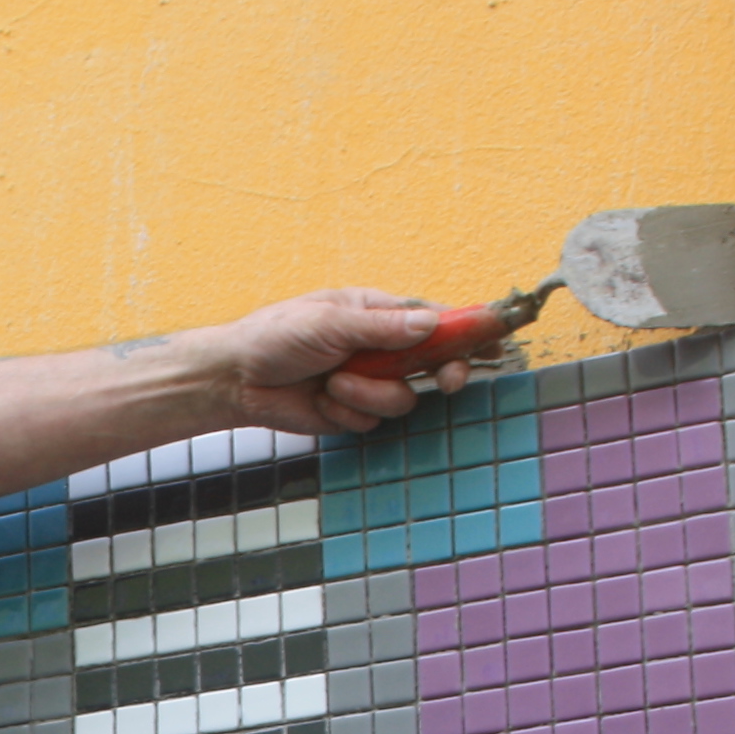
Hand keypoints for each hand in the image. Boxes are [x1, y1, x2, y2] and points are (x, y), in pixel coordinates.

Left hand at [211, 289, 474, 436]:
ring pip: (403, 399)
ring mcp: (370, 381)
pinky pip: (373, 420)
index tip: (497, 340)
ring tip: (333, 383)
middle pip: (435, 363)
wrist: (237, 378)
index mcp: (379, 313)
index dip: (469, 331)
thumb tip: (431, 323)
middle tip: (444, 381)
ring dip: (369, 395)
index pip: (436, 320)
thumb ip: (381, 327)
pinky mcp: (355, 411)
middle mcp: (381, 347)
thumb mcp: (329, 322)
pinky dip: (347, 414)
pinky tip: (322, 400)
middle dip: (440, 374)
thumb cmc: (277, 336)